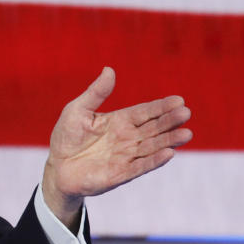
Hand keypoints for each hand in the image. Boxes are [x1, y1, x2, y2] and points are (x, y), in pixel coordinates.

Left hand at [42, 67, 192, 226]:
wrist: (57, 167)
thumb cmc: (66, 137)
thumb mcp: (77, 110)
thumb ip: (95, 93)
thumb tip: (109, 70)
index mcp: (120, 121)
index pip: (146, 112)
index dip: (162, 107)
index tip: (179, 100)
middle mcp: (128, 138)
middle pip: (154, 128)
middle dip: (170, 121)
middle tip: (185, 113)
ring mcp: (126, 156)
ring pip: (153, 147)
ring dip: (169, 141)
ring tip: (186, 133)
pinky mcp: (121, 174)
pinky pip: (141, 166)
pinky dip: (154, 161)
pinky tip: (169, 154)